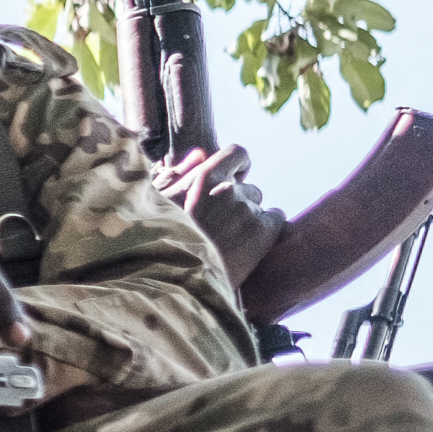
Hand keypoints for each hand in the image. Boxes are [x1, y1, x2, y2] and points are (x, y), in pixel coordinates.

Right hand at [154, 144, 285, 282]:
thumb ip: (178, 174)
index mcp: (203, 177)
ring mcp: (247, 211)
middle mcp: (228, 190)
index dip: (237, 166)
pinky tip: (247, 245)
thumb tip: (200, 155)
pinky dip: (266, 230)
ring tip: (228, 240)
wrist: (171, 278)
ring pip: (258, 207)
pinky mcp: (262, 233)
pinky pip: (276, 220)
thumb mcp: (156, 200)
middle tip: (219, 226)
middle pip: (248, 188)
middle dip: (237, 202)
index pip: (237, 153)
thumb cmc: (157, 238)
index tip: (233, 179)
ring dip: (248, 219)